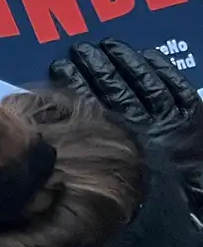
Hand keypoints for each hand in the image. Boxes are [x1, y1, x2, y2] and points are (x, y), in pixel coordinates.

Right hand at [49, 38, 202, 208]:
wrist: (194, 202)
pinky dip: (162, 69)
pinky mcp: (191, 115)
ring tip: (105, 45)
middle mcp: (143, 122)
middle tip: (78, 48)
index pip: (93, 100)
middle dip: (96, 65)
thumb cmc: (153, 200)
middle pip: (116, 86)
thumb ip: (88, 157)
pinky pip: (176, 86)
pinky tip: (148, 54)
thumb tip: (57, 128)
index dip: (75, 81)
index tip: (59, 66)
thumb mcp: (114, 182)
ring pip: (143, 81)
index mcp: (122, 138)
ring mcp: (169, 116)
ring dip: (124, 61)